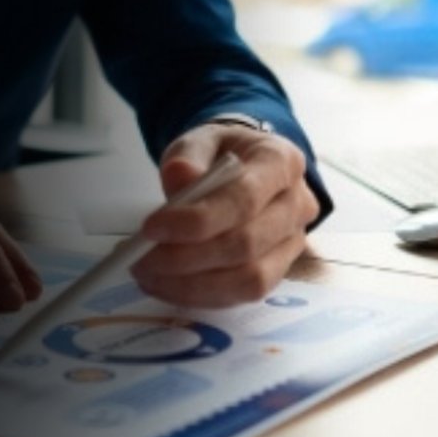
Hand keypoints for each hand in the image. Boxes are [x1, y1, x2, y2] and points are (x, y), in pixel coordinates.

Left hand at [131, 123, 319, 307]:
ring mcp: (293, 242)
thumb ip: (189, 157)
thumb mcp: (199, 141)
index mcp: (281, 162)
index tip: (151, 228)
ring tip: (148, 275)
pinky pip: (243, 294)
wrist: (242, 166)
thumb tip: (180, 178)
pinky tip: (167, 285)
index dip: (198, 219)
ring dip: (192, 285)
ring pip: (249, 278)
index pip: (244, 198)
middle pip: (246, 244)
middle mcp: (297, 204)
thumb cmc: (220, 154)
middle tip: (140, 258)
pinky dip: (200, 295)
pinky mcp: (279, 270)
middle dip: (187, 257)